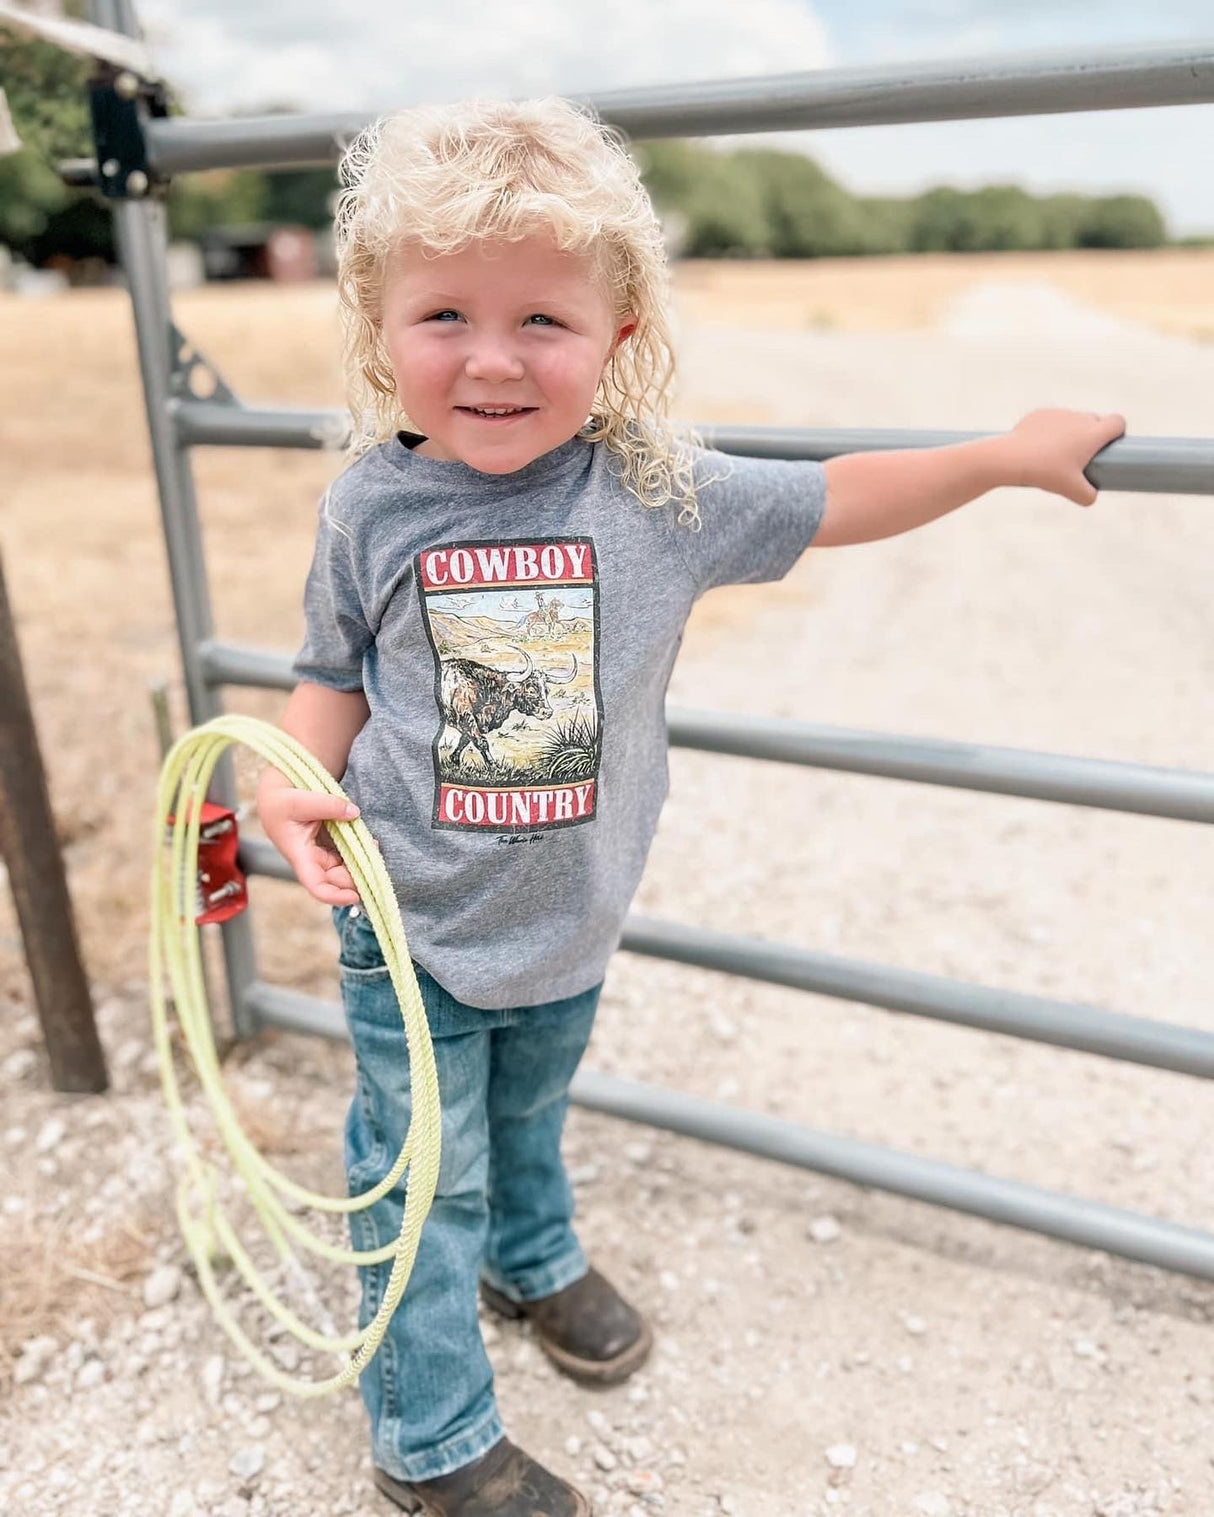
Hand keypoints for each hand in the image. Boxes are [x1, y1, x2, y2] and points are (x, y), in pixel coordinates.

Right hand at [256, 773, 361, 906]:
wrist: (278, 797)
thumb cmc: (282, 802)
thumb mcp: (300, 800)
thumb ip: (327, 805)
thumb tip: (354, 813)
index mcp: (301, 856)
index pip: (317, 886)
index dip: (335, 896)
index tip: (355, 897)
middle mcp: (313, 861)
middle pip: (338, 880)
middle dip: (358, 875)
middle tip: (375, 855)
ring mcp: (324, 854)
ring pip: (347, 869)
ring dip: (363, 863)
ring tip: (374, 846)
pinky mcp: (332, 846)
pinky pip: (350, 855)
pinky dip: (362, 851)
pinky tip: (370, 842)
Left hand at [1001, 407, 1126, 505]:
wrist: (1012, 458)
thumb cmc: (1046, 474)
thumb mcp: (1072, 491)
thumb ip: (1088, 496)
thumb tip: (1091, 496)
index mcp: (1093, 433)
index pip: (1118, 421)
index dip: (1117, 432)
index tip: (1108, 446)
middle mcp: (1079, 418)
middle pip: (1095, 420)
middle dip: (1092, 435)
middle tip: (1080, 457)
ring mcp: (1059, 413)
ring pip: (1072, 420)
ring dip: (1071, 432)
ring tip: (1056, 455)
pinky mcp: (1040, 413)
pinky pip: (1052, 421)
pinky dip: (1050, 431)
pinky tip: (1039, 447)